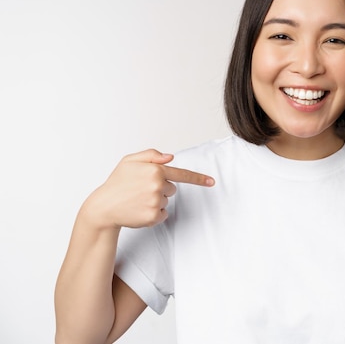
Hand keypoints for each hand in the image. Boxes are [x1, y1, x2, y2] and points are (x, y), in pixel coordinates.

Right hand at [81, 149, 213, 229]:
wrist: (104, 206)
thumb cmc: (117, 183)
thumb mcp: (129, 161)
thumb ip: (151, 155)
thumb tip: (171, 157)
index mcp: (155, 170)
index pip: (182, 174)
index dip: (198, 178)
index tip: (212, 182)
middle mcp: (158, 186)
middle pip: (172, 188)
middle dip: (160, 188)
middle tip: (141, 190)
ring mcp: (156, 202)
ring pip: (167, 201)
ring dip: (156, 200)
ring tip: (137, 199)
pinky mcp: (154, 216)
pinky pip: (163, 214)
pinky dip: (154, 213)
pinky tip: (139, 210)